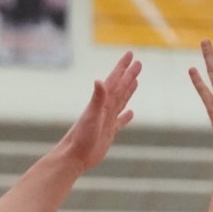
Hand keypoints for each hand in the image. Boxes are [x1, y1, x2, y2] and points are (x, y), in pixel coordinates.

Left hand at [57, 51, 140, 172]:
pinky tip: (131, 113)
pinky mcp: (109, 132)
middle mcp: (104, 109)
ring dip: (128, 90)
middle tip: (138, 63)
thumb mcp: (91, 117)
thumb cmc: (80, 138)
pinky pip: (120, 121)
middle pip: (120, 87)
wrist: (74, 157)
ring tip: (135, 81)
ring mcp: (107, 120)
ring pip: (121, 101)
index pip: (114, 80)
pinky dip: (126, 116)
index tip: (130, 54)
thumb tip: (99, 80)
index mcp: (102, 103)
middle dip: (128, 75)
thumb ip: (97, 99)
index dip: (122, 67)